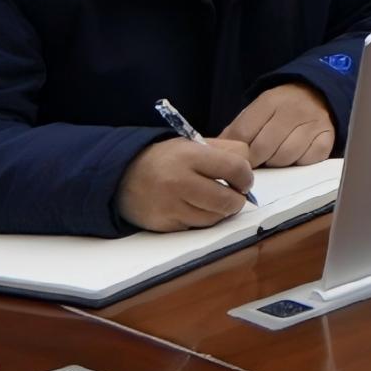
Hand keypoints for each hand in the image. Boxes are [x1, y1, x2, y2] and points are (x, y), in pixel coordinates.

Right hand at [118, 136, 257, 231]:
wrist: (121, 175)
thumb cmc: (165, 158)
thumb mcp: (193, 143)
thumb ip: (225, 150)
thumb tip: (249, 170)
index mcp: (190, 156)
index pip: (235, 168)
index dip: (247, 177)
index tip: (244, 181)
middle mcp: (179, 182)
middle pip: (227, 200)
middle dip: (237, 200)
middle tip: (234, 195)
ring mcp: (170, 206)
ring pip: (214, 218)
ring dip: (221, 212)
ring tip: (215, 201)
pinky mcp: (163, 225)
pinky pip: (195, 227)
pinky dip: (201, 220)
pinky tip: (195, 208)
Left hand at [220, 81, 336, 167]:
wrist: (318, 93)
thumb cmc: (280, 108)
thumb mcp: (257, 110)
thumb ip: (237, 129)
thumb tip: (216, 153)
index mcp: (270, 101)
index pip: (243, 133)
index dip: (236, 152)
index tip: (236, 160)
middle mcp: (293, 110)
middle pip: (263, 148)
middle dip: (255, 161)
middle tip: (255, 163)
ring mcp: (312, 123)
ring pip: (285, 157)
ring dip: (276, 163)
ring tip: (275, 158)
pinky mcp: (328, 137)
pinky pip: (307, 160)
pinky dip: (299, 163)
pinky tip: (295, 156)